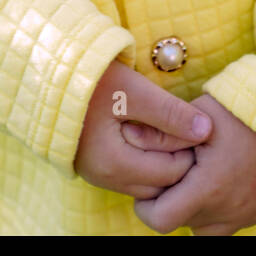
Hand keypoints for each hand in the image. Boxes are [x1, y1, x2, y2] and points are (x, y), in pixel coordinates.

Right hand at [73, 59, 212, 199]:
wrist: (48, 72)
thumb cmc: (90, 78)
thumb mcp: (133, 90)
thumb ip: (169, 112)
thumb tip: (207, 130)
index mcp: (114, 164)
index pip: (172, 172)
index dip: (190, 149)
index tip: (195, 122)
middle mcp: (105, 177)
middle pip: (161, 183)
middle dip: (179, 158)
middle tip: (187, 125)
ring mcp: (99, 173)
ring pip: (148, 180)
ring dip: (165, 158)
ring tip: (171, 126)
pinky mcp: (97, 163)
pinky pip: (134, 172)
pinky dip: (150, 157)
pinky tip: (154, 131)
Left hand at [121, 92, 255, 234]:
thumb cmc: (246, 110)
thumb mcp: (199, 115)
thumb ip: (162, 132)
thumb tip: (127, 135)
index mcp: (210, 189)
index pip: (161, 221)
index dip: (147, 206)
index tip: (148, 185)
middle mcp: (230, 210)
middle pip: (185, 224)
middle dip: (174, 204)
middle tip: (175, 173)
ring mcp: (250, 213)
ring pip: (209, 227)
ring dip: (198, 208)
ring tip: (200, 174)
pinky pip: (234, 219)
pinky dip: (222, 205)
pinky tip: (224, 174)